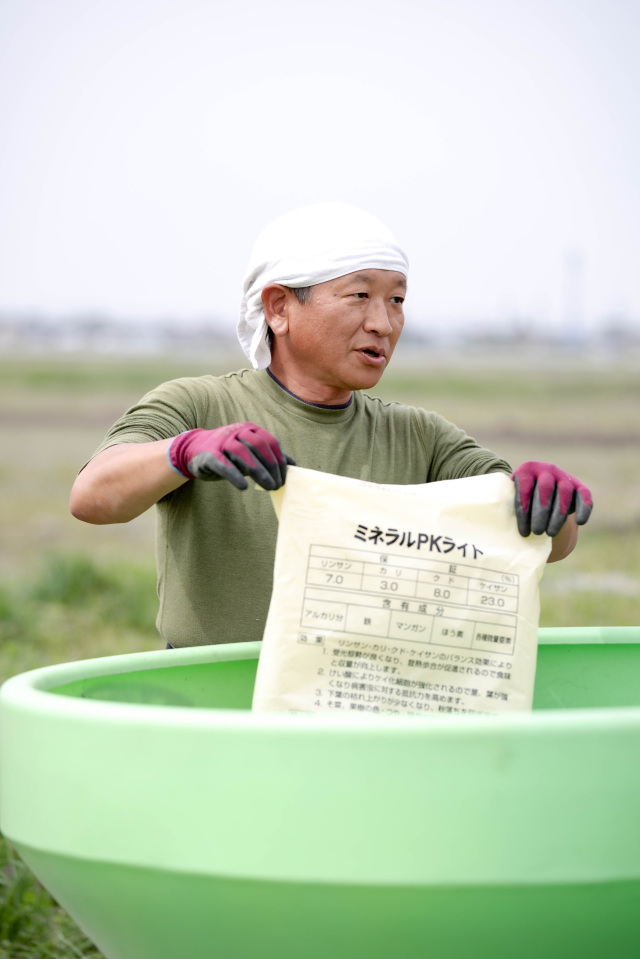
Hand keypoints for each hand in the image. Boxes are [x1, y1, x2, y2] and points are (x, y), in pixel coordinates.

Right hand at [168, 424, 294, 489]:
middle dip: (271, 466)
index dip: (279, 460)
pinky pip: (223, 464)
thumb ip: (269, 457)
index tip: (284, 478)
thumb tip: (293, 465)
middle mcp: (236, 431)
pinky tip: (243, 487)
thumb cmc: (228, 453)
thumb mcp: (250, 453)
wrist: (194, 451)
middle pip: (258, 446)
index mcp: (249, 429)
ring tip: (268, 486)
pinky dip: (234, 475)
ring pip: (242, 453)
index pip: (270, 442)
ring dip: (258, 471)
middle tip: (278, 485)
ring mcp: (221, 442)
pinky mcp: (209, 455)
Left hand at [511, 461, 592, 536]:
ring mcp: (564, 476)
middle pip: (545, 489)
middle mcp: (546, 469)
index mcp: (527, 469)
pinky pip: (584, 495)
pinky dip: (583, 508)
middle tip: (537, 532)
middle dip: (541, 513)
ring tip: (550, 533)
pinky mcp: (579, 486)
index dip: (524, 511)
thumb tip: (506, 528)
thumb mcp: (513, 496)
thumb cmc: (523, 499)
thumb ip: (509, 505)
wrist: (541, 489)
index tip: (524, 531)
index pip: (525, 487)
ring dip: (558, 516)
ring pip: (564, 494)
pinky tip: (579, 522)